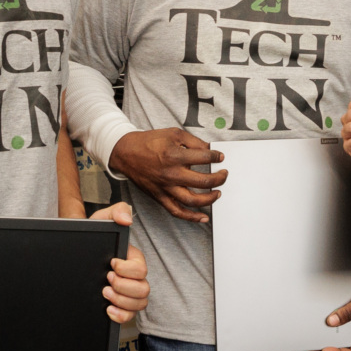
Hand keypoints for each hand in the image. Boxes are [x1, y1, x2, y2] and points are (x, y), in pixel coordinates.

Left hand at [92, 203, 148, 320]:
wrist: (75, 251)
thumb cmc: (92, 237)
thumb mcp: (102, 219)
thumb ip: (117, 211)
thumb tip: (127, 220)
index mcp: (133, 259)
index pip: (141, 269)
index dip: (126, 269)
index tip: (111, 263)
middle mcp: (134, 277)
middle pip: (143, 289)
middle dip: (123, 286)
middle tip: (106, 279)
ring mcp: (128, 292)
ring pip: (140, 304)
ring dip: (121, 301)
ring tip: (104, 292)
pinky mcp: (120, 305)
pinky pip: (130, 317)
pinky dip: (120, 316)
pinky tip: (108, 310)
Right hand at [108, 129, 223, 224]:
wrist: (126, 153)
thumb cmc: (149, 142)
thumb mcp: (173, 133)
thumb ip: (193, 141)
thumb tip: (210, 149)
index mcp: (175, 156)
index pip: (205, 158)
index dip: (217, 156)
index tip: (220, 156)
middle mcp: (171, 174)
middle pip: (203, 182)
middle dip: (219, 179)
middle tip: (224, 174)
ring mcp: (165, 188)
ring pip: (192, 200)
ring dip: (209, 199)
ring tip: (218, 193)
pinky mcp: (159, 197)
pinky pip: (176, 211)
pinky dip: (191, 217)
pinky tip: (203, 217)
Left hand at [304, 288, 350, 350]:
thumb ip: (349, 312)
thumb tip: (331, 321)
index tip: (327, 350)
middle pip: (344, 350)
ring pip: (339, 341)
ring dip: (325, 344)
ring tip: (310, 347)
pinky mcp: (348, 321)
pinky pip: (337, 330)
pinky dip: (327, 333)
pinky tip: (317, 332)